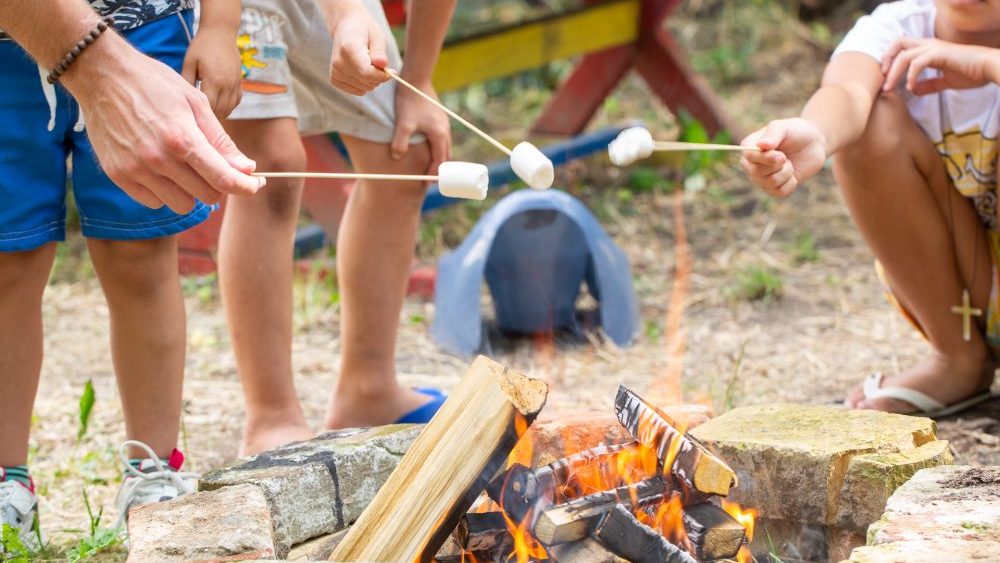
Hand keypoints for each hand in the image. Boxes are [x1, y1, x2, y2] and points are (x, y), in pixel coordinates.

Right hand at [64, 35, 261, 212]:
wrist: (102, 74)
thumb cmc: (154, 83)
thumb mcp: (195, 103)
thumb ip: (221, 140)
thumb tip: (246, 169)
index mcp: (182, 139)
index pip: (224, 180)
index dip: (246, 187)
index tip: (254, 185)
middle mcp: (158, 159)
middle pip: (206, 196)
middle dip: (218, 185)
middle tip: (214, 167)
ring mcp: (136, 170)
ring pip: (181, 205)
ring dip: (191, 191)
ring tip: (184, 166)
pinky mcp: (118, 175)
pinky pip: (154, 202)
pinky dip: (164, 192)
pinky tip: (162, 169)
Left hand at [182, 26, 242, 117]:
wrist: (221, 32)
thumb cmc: (201, 46)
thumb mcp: (189, 63)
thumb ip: (187, 83)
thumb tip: (182, 101)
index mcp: (214, 80)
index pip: (208, 107)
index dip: (200, 117)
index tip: (191, 122)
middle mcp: (227, 85)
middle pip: (220, 111)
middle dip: (209, 119)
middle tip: (196, 123)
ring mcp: (236, 84)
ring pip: (229, 109)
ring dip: (219, 115)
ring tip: (206, 116)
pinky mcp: (240, 83)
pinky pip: (235, 102)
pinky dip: (228, 107)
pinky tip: (218, 106)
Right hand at [328, 6, 389, 94]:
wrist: (346, 28)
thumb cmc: (365, 32)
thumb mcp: (376, 36)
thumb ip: (379, 52)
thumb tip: (383, 66)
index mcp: (348, 48)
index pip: (368, 73)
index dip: (383, 76)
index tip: (392, 71)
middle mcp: (339, 62)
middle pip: (367, 82)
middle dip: (378, 76)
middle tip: (378, 62)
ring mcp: (335, 72)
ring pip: (364, 89)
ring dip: (372, 80)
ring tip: (368, 64)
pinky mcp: (335, 79)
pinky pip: (358, 91)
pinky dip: (364, 84)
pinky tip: (361, 70)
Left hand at [391, 79, 450, 172]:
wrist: (415, 78)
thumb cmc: (409, 101)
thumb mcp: (402, 123)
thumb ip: (399, 142)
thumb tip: (397, 157)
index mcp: (439, 134)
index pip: (439, 161)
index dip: (433, 174)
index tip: (427, 184)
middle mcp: (444, 130)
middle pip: (445, 156)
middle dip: (438, 169)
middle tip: (429, 180)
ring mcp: (443, 123)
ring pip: (444, 146)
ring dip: (438, 158)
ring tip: (429, 167)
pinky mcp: (439, 117)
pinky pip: (441, 138)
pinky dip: (437, 147)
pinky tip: (427, 148)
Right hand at [740, 118, 826, 197]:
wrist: (813, 143)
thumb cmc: (795, 131)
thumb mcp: (784, 127)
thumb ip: (772, 135)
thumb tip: (761, 145)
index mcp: (749, 147)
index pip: (748, 157)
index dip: (765, 158)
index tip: (782, 155)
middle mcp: (751, 164)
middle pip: (756, 173)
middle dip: (777, 166)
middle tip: (786, 157)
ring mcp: (761, 178)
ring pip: (770, 183)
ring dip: (786, 172)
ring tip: (789, 162)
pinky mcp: (774, 189)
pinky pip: (780, 192)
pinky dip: (791, 183)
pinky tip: (792, 173)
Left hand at [882, 37, 998, 94]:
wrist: (989, 69)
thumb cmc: (971, 73)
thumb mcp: (946, 81)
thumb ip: (929, 85)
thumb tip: (914, 91)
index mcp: (928, 49)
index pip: (901, 46)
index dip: (890, 59)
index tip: (885, 78)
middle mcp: (928, 45)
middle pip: (897, 43)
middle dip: (886, 61)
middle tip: (882, 81)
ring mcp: (934, 48)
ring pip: (904, 54)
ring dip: (893, 73)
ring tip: (889, 89)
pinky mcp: (940, 54)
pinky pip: (917, 62)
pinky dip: (910, 75)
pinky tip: (911, 87)